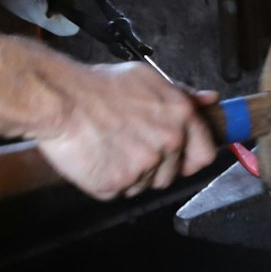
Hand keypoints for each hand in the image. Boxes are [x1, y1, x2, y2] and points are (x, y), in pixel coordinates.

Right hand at [35, 61, 216, 199]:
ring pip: (144, 184)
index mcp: (180, 116)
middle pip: (171, 173)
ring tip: (110, 147)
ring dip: (130, 174)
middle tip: (129, 144)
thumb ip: (183, 94)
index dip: (190, 158)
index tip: (179, 157)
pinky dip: (108, 181)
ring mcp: (144, 166)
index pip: (205, 154)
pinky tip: (98, 158)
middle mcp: (168, 142)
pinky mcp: (118, 184)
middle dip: (153, 164)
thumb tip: (209, 100)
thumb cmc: (99, 87)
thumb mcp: (148, 79)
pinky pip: (119, 192)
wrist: (61, 99)